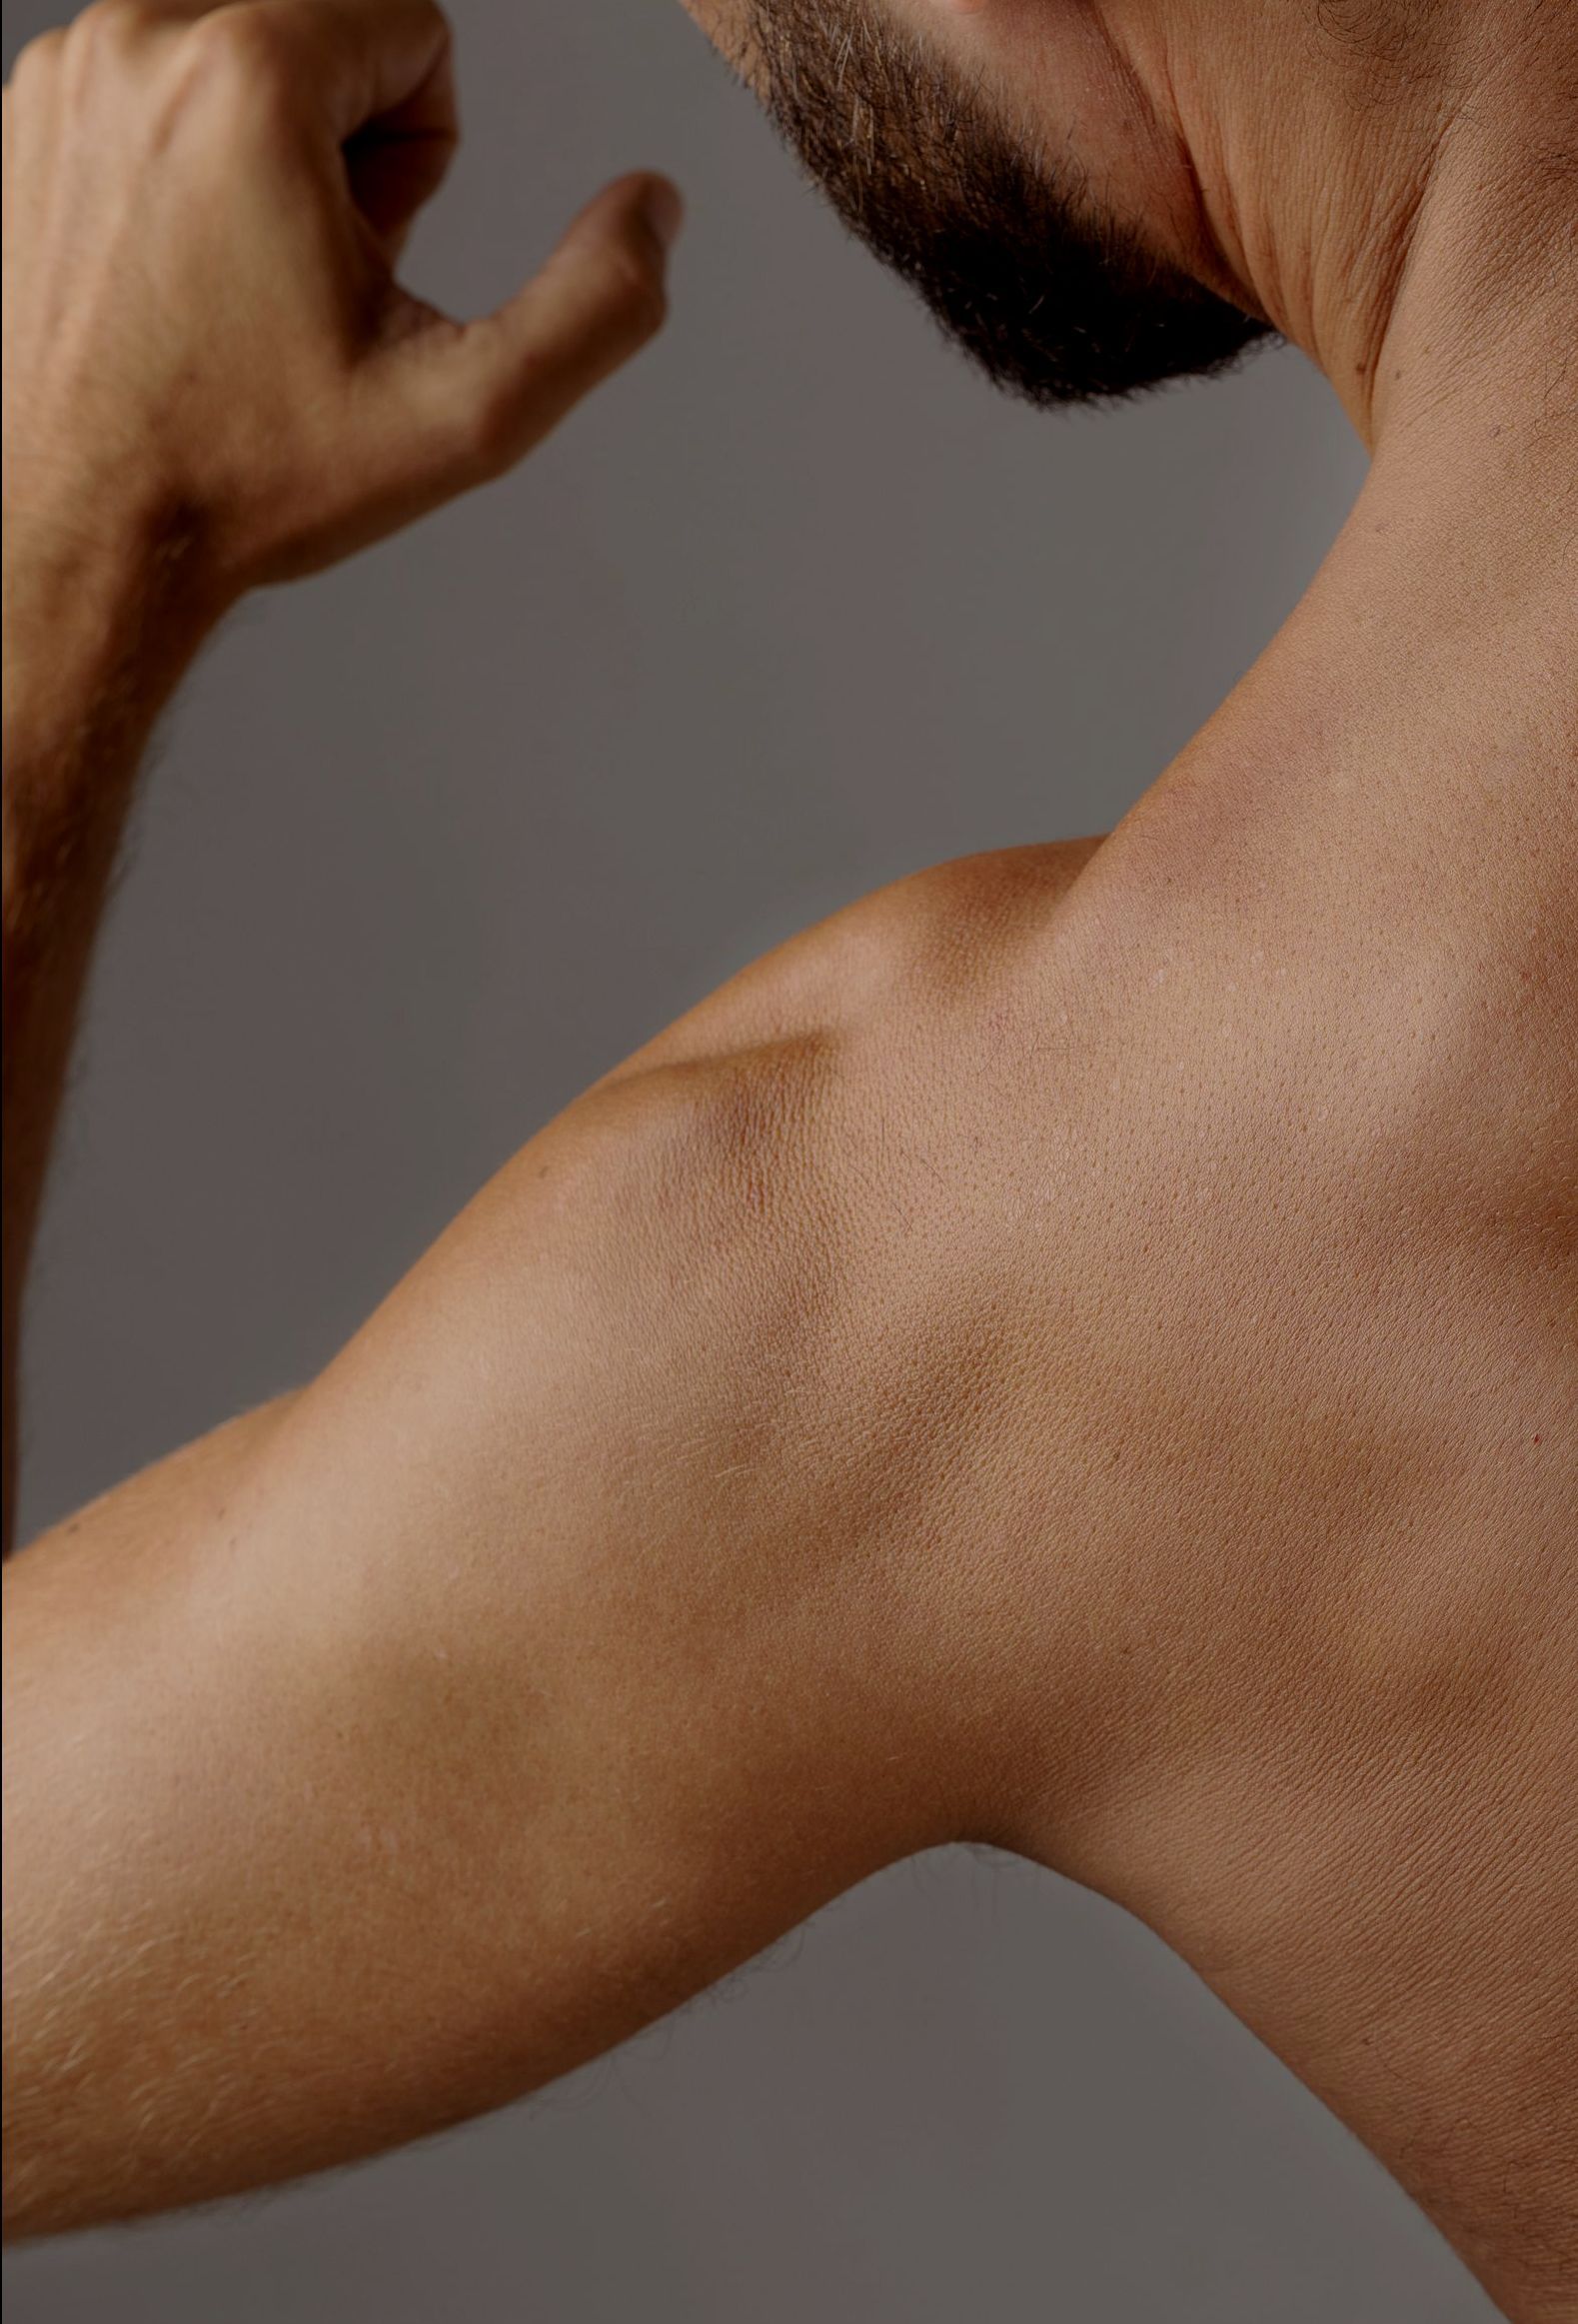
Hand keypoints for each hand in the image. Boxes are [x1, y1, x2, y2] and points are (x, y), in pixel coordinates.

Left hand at [1, 0, 681, 613]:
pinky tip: (178, 279)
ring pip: (236, 52)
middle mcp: (140, 40)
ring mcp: (66, 74)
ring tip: (237, 287)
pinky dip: (183, 166)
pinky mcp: (24, 114)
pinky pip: (156, 89)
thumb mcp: (466, 416)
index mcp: (250, 76)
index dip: (421, 165)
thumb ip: (598, 306)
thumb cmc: (246, 477)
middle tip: (299, 285)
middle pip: (323, 28)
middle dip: (341, 147)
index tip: (361, 265)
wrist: (78, 537)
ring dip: (263, 156)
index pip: (416, 29)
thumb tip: (656, 209)